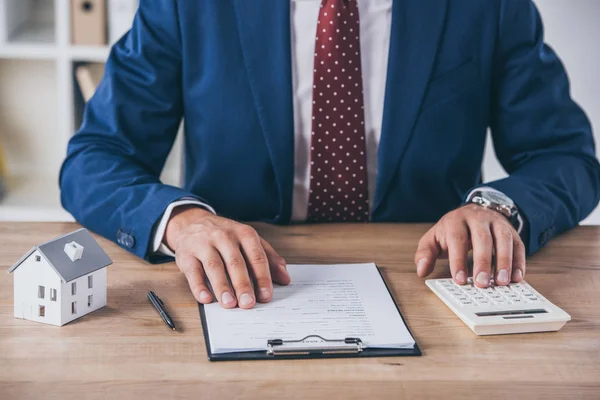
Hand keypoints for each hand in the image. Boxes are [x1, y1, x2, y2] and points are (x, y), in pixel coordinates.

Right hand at [165, 206, 290, 308]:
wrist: (193, 222)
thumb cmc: (226, 236)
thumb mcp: (249, 241)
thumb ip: (269, 258)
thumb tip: (285, 278)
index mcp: (244, 233)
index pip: (256, 257)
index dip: (262, 277)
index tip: (266, 296)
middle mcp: (224, 236)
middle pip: (235, 262)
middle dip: (243, 284)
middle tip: (248, 303)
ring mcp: (204, 244)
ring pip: (214, 266)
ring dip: (222, 286)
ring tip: (229, 303)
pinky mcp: (186, 254)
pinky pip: (193, 271)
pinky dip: (198, 286)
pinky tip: (205, 298)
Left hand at [414, 204, 525, 286]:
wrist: (473, 212)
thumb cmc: (452, 230)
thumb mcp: (434, 239)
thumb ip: (425, 254)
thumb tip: (422, 270)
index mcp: (456, 220)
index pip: (457, 239)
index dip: (458, 260)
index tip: (460, 280)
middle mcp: (478, 218)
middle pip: (482, 239)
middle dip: (482, 263)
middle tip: (482, 284)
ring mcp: (496, 222)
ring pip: (504, 239)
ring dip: (504, 262)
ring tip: (502, 282)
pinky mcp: (511, 230)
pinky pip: (518, 244)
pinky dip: (519, 261)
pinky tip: (517, 277)